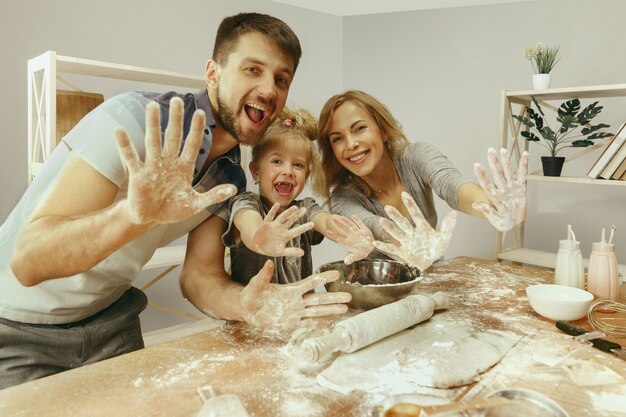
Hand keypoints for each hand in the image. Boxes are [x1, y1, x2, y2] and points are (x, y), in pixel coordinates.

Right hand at [115, 97, 236, 224]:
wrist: (150, 219)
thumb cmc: (173, 209)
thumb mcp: (196, 203)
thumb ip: (214, 196)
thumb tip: (234, 190)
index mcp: (184, 168)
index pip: (192, 145)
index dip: (196, 130)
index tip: (201, 113)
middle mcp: (168, 162)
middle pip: (173, 137)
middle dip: (176, 119)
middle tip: (177, 100)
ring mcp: (153, 167)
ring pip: (153, 141)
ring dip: (153, 124)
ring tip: (152, 106)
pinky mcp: (138, 175)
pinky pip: (131, 157)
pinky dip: (125, 145)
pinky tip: (119, 131)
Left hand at [240, 260, 350, 329]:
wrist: (247, 309)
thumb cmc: (252, 293)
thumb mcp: (257, 283)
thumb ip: (264, 275)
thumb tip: (268, 263)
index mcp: (291, 289)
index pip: (311, 282)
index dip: (323, 278)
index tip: (337, 273)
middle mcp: (296, 300)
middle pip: (319, 298)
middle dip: (334, 297)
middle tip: (349, 296)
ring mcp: (295, 312)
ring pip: (317, 311)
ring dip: (331, 310)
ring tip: (345, 309)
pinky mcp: (291, 323)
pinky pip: (307, 324)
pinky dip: (319, 324)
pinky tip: (330, 324)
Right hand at [248, 203, 313, 256]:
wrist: (258, 245)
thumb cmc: (271, 248)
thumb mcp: (281, 252)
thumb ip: (291, 252)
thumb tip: (302, 253)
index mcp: (286, 235)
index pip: (296, 231)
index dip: (304, 227)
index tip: (312, 224)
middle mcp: (281, 229)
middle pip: (290, 221)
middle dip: (297, 215)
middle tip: (304, 209)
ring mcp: (274, 226)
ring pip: (282, 217)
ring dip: (288, 212)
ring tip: (295, 207)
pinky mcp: (265, 224)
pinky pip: (269, 216)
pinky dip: (273, 211)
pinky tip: (277, 204)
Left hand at [325, 215, 373, 264]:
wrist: (371, 249)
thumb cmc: (362, 252)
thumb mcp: (357, 256)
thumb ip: (351, 258)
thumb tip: (346, 262)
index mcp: (348, 242)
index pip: (339, 238)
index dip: (333, 235)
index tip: (327, 231)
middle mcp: (352, 236)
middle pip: (344, 229)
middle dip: (338, 224)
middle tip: (332, 219)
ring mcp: (358, 233)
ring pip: (351, 226)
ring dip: (346, 221)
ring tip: (341, 217)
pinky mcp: (365, 230)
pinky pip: (360, 224)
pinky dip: (357, 220)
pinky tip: (353, 216)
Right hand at [373, 192, 456, 270]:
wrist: (430, 262)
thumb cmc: (436, 248)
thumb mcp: (444, 238)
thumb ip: (448, 226)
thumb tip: (454, 213)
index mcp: (422, 227)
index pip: (416, 214)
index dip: (410, 204)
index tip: (404, 194)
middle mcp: (412, 232)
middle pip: (403, 222)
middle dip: (396, 215)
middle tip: (388, 207)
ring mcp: (406, 242)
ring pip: (396, 233)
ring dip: (389, 227)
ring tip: (381, 220)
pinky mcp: (402, 252)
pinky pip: (392, 248)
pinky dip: (384, 246)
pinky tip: (375, 242)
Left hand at [473, 148, 527, 231]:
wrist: (513, 222)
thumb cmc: (502, 221)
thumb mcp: (494, 218)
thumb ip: (486, 210)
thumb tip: (475, 205)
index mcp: (493, 196)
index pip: (486, 184)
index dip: (482, 175)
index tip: (477, 165)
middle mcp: (501, 189)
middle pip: (496, 174)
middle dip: (494, 162)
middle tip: (490, 151)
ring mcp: (510, 187)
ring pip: (508, 171)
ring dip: (506, 161)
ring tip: (503, 150)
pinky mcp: (520, 187)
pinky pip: (522, 174)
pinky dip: (524, 165)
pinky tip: (524, 155)